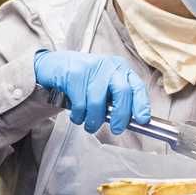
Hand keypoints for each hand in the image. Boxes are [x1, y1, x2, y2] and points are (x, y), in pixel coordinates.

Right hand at [34, 50, 150, 134]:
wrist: (52, 65)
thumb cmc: (82, 79)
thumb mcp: (103, 84)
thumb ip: (115, 98)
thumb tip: (128, 121)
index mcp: (120, 68)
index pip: (137, 86)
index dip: (142, 104)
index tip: (143, 120)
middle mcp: (109, 66)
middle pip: (122, 92)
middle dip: (121, 116)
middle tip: (116, 129)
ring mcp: (91, 68)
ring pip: (98, 102)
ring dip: (94, 120)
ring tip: (90, 125)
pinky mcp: (74, 75)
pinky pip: (80, 104)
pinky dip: (79, 116)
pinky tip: (77, 116)